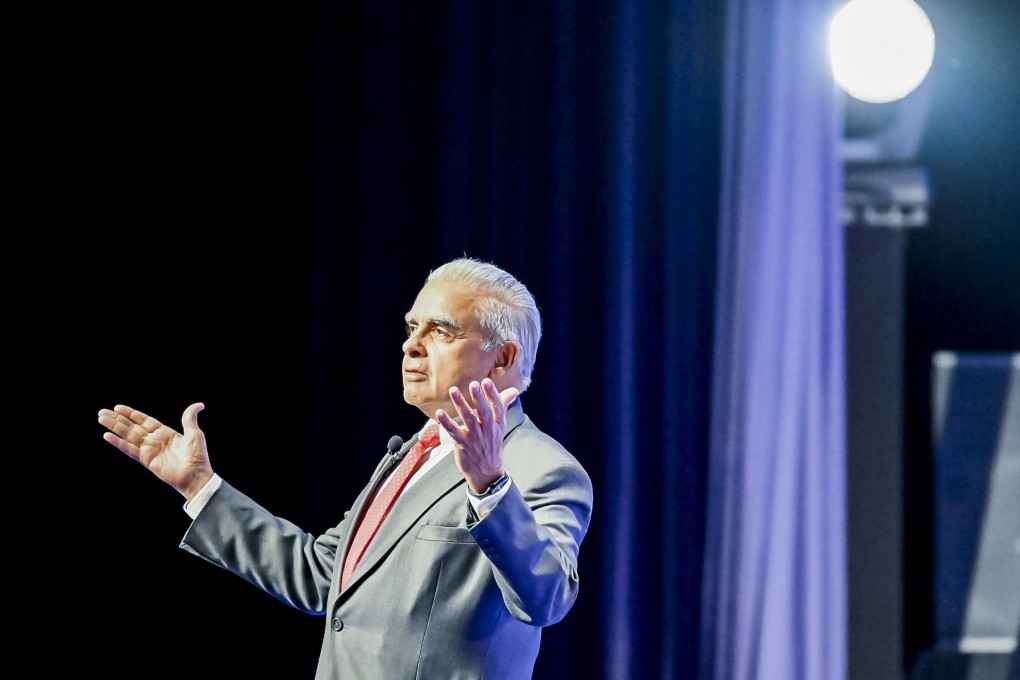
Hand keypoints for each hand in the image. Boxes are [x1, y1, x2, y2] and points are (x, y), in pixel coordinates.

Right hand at [98, 402, 213, 499]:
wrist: (196, 475)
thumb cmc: (198, 456)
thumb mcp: (195, 433)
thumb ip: (189, 418)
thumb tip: (199, 404)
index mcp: (165, 433)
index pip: (144, 420)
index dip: (132, 414)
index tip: (118, 407)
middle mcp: (154, 440)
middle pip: (132, 427)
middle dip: (117, 419)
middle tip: (102, 412)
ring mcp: (149, 450)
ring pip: (128, 435)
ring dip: (114, 427)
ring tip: (101, 418)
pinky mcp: (146, 460)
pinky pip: (129, 449)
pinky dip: (118, 443)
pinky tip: (107, 436)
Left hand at [436, 378, 518, 492]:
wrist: (487, 472)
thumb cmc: (492, 445)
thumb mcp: (500, 426)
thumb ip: (504, 405)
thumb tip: (514, 390)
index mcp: (498, 424)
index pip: (498, 407)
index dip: (492, 394)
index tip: (487, 382)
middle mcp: (488, 430)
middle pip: (484, 412)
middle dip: (479, 398)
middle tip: (474, 384)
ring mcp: (475, 438)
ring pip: (468, 419)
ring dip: (461, 404)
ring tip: (453, 390)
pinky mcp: (463, 445)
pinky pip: (454, 432)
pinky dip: (447, 423)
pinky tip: (440, 413)